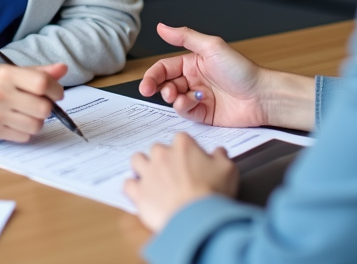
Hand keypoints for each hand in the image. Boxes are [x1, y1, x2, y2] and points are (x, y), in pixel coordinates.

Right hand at [0, 62, 66, 141]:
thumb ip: (42, 72)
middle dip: (47, 107)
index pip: (42, 83)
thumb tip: (63, 69)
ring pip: (36, 125)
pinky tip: (18, 121)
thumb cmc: (0, 82)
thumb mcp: (18, 71)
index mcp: (7, 74)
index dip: (56, 90)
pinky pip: (25, 137)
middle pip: (43, 108)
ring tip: (29, 112)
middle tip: (41, 103)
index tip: (56, 93)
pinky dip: (26, 130)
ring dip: (38, 120)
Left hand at [124, 133, 238, 232]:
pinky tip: (140, 193)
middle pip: (157, 148)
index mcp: (183, 146)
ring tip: (152, 178)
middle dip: (163, 158)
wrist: (196, 218)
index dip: (185, 150)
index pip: (180, 138)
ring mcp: (148, 172)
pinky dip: (133, 188)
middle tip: (172, 172)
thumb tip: (218, 151)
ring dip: (143, 167)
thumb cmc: (212, 193)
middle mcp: (162, 154)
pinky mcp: (138, 192)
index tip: (189, 160)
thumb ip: (221, 156)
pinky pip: (128, 184)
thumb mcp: (228, 170)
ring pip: (137, 160)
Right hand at [138, 24, 267, 127]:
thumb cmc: (241, 70)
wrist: (260, 96)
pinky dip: (184, 108)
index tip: (146, 85)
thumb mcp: (211, 47)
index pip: (164, 67)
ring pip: (173, 99)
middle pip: (166, 84)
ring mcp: (199, 96)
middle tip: (161, 91)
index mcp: (193, 62)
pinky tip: (192, 103)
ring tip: (179, 96)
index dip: (153, 75)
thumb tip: (161, 27)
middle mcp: (194, 79)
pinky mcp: (204, 113)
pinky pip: (185, 112)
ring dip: (173, 98)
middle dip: (159, 88)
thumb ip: (184, 37)